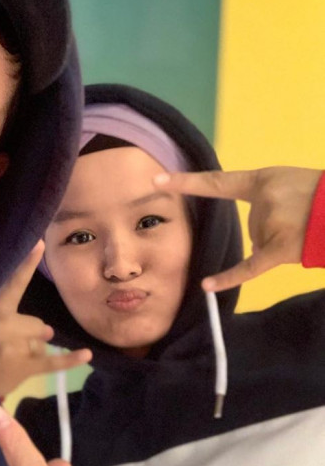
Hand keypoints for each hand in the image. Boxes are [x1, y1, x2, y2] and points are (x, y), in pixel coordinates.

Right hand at [0, 242, 90, 397]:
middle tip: (6, 344)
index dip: (25, 265)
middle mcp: (5, 327)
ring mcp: (17, 348)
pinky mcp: (26, 368)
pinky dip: (70, 360)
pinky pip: (53, 362)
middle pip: (37, 323)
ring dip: (32, 347)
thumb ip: (7, 312)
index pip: (13, 284)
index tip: (39, 243)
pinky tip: (87, 355)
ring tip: (11, 357)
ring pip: (41, 339)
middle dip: (29, 333)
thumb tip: (47, 330)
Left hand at [155, 166, 322, 290]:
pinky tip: (206, 285)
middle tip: (302, 214)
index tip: (157, 180)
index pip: (217, 183)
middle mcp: (262, 202)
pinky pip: (249, 268)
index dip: (187, 182)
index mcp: (262, 181)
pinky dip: (228, 277)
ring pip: (260, 242)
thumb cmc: (321, 193)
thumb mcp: (289, 182)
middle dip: (275, 224)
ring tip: (308, 227)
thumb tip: (256, 239)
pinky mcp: (280, 250)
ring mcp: (270, 226)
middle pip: (251, 224)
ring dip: (281, 240)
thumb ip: (266, 202)